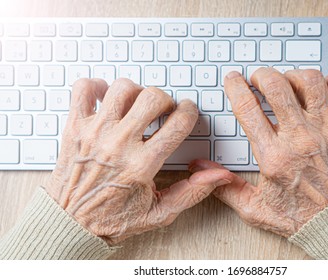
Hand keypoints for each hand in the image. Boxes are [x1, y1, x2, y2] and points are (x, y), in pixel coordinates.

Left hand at [45, 78, 233, 244]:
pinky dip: (96, 86)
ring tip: (136, 106)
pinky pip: (83, 88)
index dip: (189, 111)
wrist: (69, 224)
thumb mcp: (159, 213)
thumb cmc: (112, 218)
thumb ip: (192, 192)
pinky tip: (106, 100)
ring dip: (135, 92)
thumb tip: (218, 176)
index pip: (177, 123)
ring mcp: (94, 133)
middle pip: (152, 98)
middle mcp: (118, 145)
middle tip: (163, 110)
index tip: (186, 111)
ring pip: (122, 88)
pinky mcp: (74, 127)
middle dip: (165, 100)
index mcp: (141, 165)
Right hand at [190, 68, 327, 236]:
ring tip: (287, 82)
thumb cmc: (302, 216)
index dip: (235, 87)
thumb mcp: (256, 210)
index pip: (247, 109)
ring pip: (310, 81)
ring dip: (293, 75)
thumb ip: (226, 188)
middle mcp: (301, 139)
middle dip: (262, 75)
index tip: (233, 80)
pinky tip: (320, 89)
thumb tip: (202, 170)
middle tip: (259, 79)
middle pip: (277, 86)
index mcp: (274, 158)